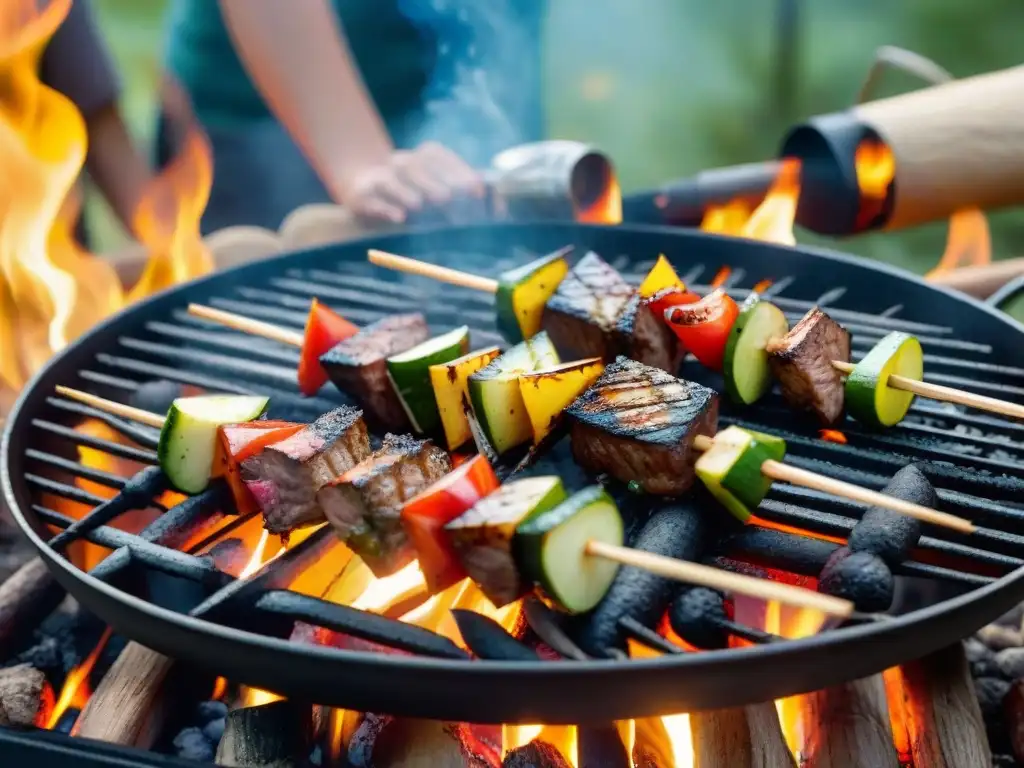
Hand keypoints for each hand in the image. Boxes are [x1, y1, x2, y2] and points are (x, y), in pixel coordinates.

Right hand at [336, 142, 483, 223]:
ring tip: (421, 205)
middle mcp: (402, 162)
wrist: (365, 189)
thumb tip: (502, 210)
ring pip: (393, 178)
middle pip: (417, 165)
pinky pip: (372, 199)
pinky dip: (386, 208)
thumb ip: (469, 197)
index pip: (440, 157)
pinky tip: (399, 218)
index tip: (476, 191)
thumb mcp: (441, 192)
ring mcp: (381, 177)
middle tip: (449, 201)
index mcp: (424, 157)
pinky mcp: (361, 196)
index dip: (459, 171)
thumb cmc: (414, 194)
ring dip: (409, 191)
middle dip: (435, 183)